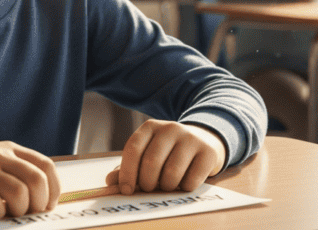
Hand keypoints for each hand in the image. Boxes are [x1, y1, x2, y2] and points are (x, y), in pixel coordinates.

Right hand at [0, 142, 59, 218]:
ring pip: (18, 194)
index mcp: (9, 149)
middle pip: (36, 180)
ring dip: (19, 212)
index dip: (54, 189)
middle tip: (30, 214)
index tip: (48, 205)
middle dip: (39, 203)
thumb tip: (44, 198)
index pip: (46, 166)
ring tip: (8, 214)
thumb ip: (16, 171)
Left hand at [108, 120, 225, 195]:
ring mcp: (191, 138)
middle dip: (147, 183)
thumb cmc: (169, 152)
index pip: (133, 149)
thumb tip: (110, 182)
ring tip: (167, 185)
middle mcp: (171, 128)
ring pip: (171, 174)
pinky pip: (191, 181)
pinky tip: (184, 182)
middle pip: (151, 163)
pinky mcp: (208, 152)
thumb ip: (128, 167)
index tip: (126, 190)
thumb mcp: (148, 154)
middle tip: (150, 188)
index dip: (127, 173)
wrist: (205, 140)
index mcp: (150, 127)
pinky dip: (184, 188)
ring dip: (166, 187)